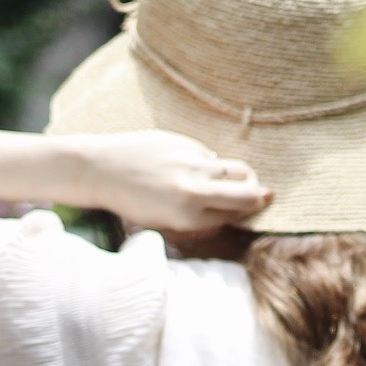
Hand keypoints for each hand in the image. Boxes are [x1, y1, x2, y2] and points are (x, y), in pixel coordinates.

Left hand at [70, 130, 268, 232]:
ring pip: (239, 170)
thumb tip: (230, 211)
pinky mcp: (187, 144)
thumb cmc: (131, 200)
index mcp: (187, 218)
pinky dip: (210, 163)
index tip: (251, 210)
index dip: (244, 214)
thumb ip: (198, 217)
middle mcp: (194, 193)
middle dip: (260, 196)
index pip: (233, 217)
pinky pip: (211, 156)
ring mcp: (192, 166)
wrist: (101, 169)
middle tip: (264, 195)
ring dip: (246, 176)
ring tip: (245, 179)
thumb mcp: (164, 221)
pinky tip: (193, 166)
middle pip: (248, 194)